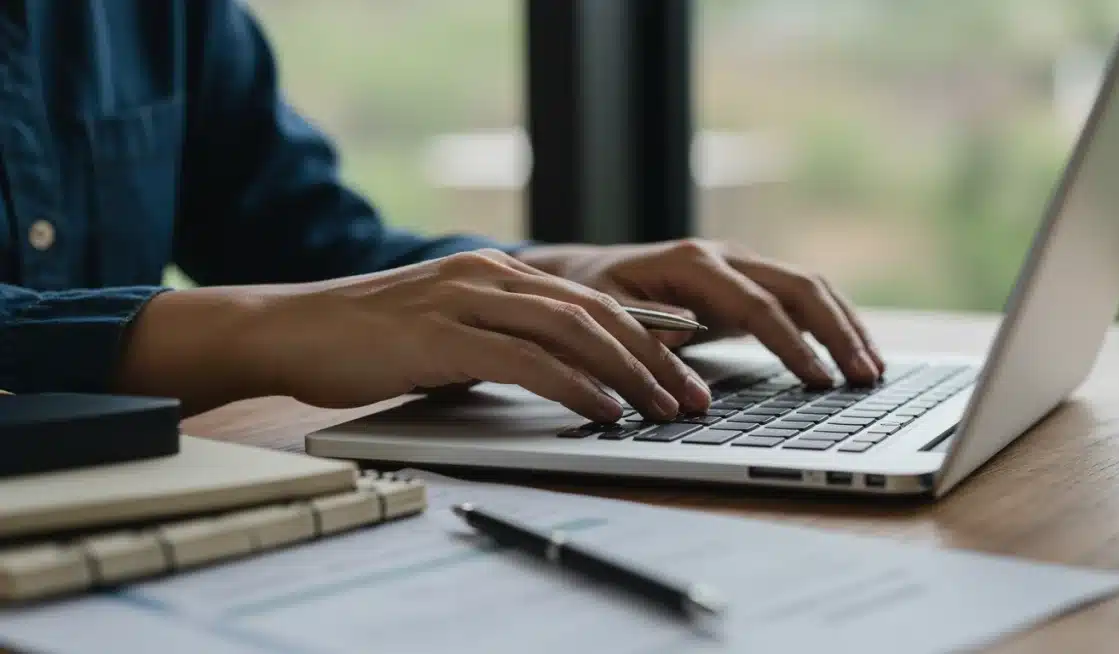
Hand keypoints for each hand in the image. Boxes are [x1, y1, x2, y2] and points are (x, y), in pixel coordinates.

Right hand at [115, 249, 709, 420]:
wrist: (290, 329)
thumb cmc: (366, 339)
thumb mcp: (447, 330)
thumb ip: (501, 341)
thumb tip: (556, 375)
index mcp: (497, 272)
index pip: (593, 303)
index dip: (647, 339)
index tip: (684, 374)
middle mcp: (490, 276)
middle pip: (597, 314)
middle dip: (656, 359)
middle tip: (694, 399)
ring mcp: (466, 301)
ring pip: (572, 332)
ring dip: (629, 374)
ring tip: (665, 409)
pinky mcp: (442, 336)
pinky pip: (526, 361)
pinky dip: (574, 387)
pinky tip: (603, 410)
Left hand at [515, 240, 884, 386]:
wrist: (587, 275)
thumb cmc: (592, 298)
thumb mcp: (604, 313)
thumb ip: (642, 327)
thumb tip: (683, 334)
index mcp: (692, 262)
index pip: (757, 304)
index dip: (792, 343)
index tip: (819, 379)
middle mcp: (725, 256)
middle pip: (799, 286)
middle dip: (837, 331)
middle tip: (866, 376)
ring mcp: (741, 266)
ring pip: (809, 288)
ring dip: (844, 326)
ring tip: (873, 370)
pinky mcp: (748, 284)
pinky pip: (801, 299)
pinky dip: (831, 324)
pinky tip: (852, 353)